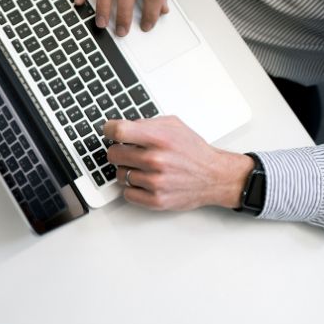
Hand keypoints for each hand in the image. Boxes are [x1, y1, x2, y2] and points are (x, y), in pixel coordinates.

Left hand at [103, 116, 253, 210]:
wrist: (214, 176)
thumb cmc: (193, 151)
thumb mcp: (174, 126)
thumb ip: (146, 123)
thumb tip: (120, 126)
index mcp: (160, 138)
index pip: (118, 131)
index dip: (109, 130)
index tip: (109, 131)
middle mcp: (156, 160)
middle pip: (113, 154)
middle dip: (119, 151)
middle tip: (129, 152)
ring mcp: (155, 182)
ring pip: (119, 175)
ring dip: (128, 171)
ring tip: (144, 168)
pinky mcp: (156, 200)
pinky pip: (127, 193)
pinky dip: (133, 188)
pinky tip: (145, 181)